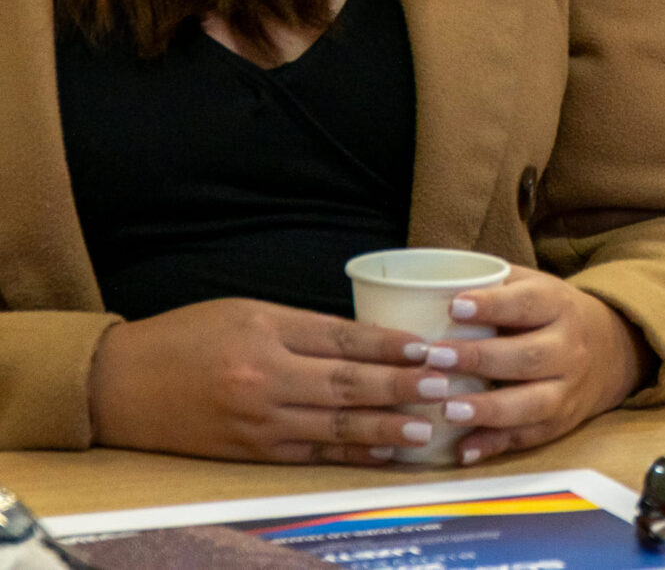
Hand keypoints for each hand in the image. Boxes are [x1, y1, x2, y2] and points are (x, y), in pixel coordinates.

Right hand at [88, 297, 434, 463]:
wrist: (118, 384)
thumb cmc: (186, 337)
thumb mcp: (246, 311)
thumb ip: (302, 327)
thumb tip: (364, 340)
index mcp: (266, 331)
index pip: (342, 338)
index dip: (391, 345)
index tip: (431, 347)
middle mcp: (264, 378)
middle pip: (347, 383)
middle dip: (400, 386)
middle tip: (444, 386)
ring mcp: (257, 420)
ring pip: (334, 425)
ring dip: (385, 427)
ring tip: (426, 427)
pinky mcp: (248, 451)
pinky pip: (310, 454)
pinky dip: (349, 454)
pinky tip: (382, 452)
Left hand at [415, 268, 647, 465]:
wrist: (609, 351)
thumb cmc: (549, 315)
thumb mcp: (534, 287)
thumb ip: (494, 283)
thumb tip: (433, 283)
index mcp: (560, 307)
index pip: (528, 304)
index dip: (493, 306)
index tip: (455, 307)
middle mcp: (569, 349)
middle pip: (528, 356)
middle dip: (479, 358)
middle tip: (434, 357)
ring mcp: (567, 389)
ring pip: (532, 403)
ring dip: (489, 408)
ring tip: (448, 409)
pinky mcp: (559, 422)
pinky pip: (527, 437)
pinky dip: (494, 445)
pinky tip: (463, 449)